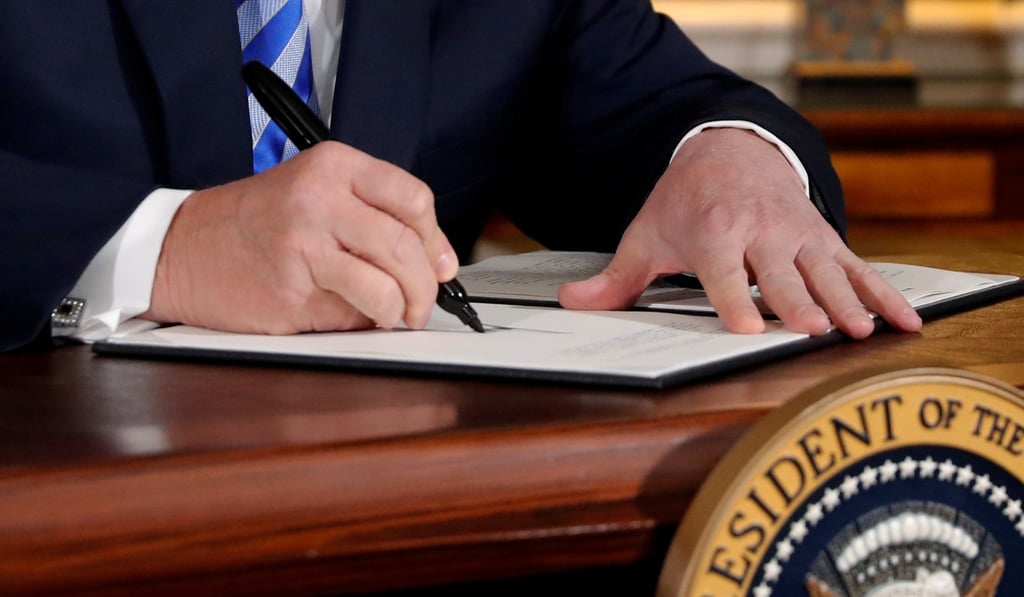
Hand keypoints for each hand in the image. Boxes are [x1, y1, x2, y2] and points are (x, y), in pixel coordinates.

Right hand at [144, 141, 457, 333]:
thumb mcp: (315, 193)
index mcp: (333, 166)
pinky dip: (363, 322)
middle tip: (424, 304)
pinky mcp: (292, 292)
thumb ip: (374, 217)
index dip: (436, 240)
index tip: (441, 265)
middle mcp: (319, 200)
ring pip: (385, 287)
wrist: (181, 249)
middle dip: (426, 287)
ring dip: (401, 311)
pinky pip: (351, 315)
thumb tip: (437, 263)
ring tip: (394, 314)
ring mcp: (304, 246)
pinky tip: (350, 315)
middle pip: (405, 247)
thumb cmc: (253, 222)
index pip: (414, 199)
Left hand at [558, 128, 921, 338]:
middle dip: (798, 303)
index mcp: (713, 232)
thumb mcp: (646, 233)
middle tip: (815, 332)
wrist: (731, 149)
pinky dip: (883, 294)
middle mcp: (759, 231)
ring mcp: (798, 234)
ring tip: (864, 332)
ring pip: (826, 271)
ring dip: (846, 301)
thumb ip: (617, 277)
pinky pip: (859, 268)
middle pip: (780, 274)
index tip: (750, 330)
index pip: (722, 272)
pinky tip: (906, 322)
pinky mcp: (825, 238)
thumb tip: (572, 304)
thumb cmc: (685, 202)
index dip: (735, 300)